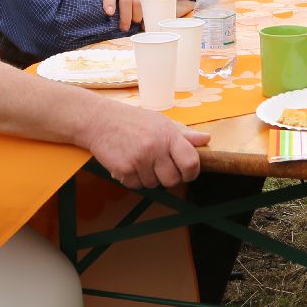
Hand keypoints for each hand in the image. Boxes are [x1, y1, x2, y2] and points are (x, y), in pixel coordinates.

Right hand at [84, 102, 209, 189]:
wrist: (100, 120)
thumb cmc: (133, 121)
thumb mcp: (161, 122)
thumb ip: (184, 134)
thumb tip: (206, 140)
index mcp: (168, 135)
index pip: (190, 162)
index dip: (191, 172)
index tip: (186, 173)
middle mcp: (155, 147)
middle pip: (173, 180)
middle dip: (168, 178)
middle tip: (158, 166)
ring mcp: (139, 159)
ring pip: (153, 185)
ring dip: (148, 178)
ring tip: (140, 160)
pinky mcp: (124, 169)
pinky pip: (136, 186)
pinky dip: (133, 179)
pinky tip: (128, 163)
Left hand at [101, 0, 170, 29]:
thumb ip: (114, 1)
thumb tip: (112, 22)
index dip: (109, 2)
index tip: (109, 13)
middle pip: (126, 1)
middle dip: (125, 17)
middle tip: (125, 27)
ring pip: (138, 3)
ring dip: (136, 17)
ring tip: (135, 23)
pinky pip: (149, 3)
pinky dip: (147, 15)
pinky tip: (145, 21)